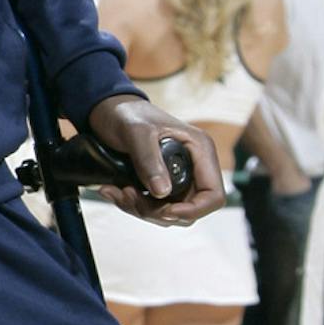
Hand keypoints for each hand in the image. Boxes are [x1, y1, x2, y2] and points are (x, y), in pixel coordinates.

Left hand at [85, 92, 223, 225]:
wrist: (110, 111)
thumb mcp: (136, 133)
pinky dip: (132, 205)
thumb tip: (162, 192)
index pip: (213, 195)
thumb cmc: (128, 114)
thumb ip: (149, 160)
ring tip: (116, 191)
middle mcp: (194, 167)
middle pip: (188, 210)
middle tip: (127, 195)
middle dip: (157, 211)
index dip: (193, 210)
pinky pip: (152, 208)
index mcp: (200, 151)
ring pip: (168, 213)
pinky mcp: (160, 184)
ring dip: (140, 209)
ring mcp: (178, 178)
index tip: (164, 211)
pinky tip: (113, 191)